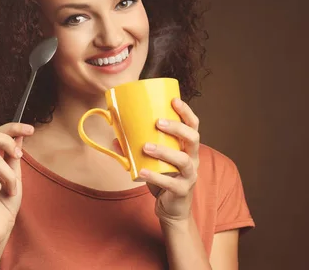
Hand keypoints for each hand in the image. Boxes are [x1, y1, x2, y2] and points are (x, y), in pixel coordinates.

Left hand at [140, 98, 200, 223]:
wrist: (172, 208)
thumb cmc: (164, 177)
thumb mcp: (153, 160)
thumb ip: (137, 149)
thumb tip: (115, 138)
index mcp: (188, 147)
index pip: (193, 125)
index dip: (186, 112)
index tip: (173, 100)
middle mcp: (193, 159)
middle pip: (193, 138)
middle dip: (177, 128)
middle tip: (158, 122)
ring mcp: (190, 175)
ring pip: (184, 160)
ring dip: (164, 151)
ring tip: (146, 147)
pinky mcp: (182, 191)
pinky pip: (171, 183)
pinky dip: (156, 176)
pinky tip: (142, 171)